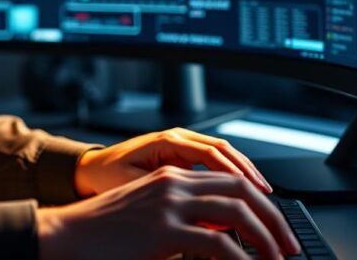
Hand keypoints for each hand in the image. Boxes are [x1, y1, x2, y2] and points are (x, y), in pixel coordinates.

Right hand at [39, 166, 299, 259]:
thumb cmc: (103, 233)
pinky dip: (241, 258)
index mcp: (171, 175)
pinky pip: (218, 242)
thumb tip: (218, 237)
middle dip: (274, 219)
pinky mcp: (164, 229)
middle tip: (288, 246)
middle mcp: (174, 182)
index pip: (231, 180)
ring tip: (276, 259)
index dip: (261, 203)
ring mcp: (170, 204)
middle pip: (243, 190)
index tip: (276, 228)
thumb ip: (184, 220)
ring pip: (238, 212)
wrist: (67, 235)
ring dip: (265, 238)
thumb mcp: (149, 217)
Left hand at [74, 127, 271, 196]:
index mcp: (166, 142)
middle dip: (250, 174)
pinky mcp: (180, 157)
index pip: (211, 153)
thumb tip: (202, 217)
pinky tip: (241, 194)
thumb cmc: (105, 177)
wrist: (88, 170)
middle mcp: (176, 139)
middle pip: (224, 151)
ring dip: (244, 174)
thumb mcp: (134, 188)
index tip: (254, 192)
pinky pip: (213, 162)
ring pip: (223, 155)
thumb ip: (167, 199)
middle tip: (269, 198)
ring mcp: (180, 145)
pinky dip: (230, 176)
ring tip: (264, 197)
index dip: (236, 173)